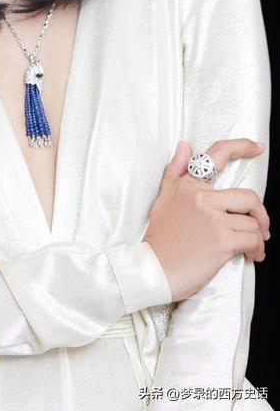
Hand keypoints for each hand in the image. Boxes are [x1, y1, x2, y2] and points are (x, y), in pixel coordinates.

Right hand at [144, 139, 269, 301]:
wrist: (155, 270)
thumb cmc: (160, 236)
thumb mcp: (163, 197)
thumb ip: (175, 170)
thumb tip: (184, 146)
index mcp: (189, 185)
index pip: (217, 155)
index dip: (241, 147)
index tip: (256, 148)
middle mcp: (202, 198)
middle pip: (248, 197)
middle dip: (261, 214)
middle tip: (261, 225)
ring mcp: (214, 220)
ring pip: (253, 222)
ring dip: (258, 237)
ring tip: (252, 246)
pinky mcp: (222, 242)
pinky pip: (252, 240)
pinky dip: (257, 249)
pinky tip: (251, 255)